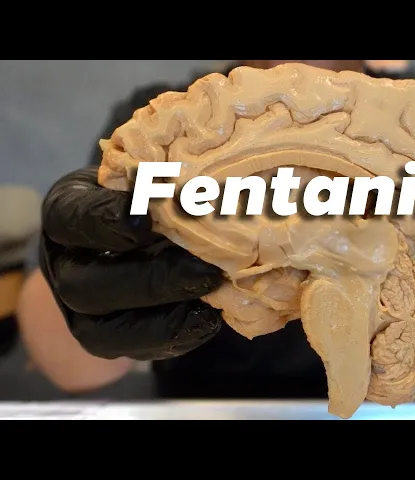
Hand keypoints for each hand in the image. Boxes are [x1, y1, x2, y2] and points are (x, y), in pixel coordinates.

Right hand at [39, 167, 223, 360]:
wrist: (140, 232)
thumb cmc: (144, 195)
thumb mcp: (144, 177)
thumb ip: (159, 186)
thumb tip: (200, 196)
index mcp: (65, 216)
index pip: (71, 220)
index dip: (105, 222)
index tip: (145, 220)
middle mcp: (65, 268)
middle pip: (85, 287)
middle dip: (150, 281)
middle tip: (205, 271)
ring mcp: (83, 310)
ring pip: (106, 330)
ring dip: (165, 318)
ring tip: (212, 298)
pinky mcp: (111, 338)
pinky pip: (136, 350)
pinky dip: (177, 336)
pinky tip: (210, 318)